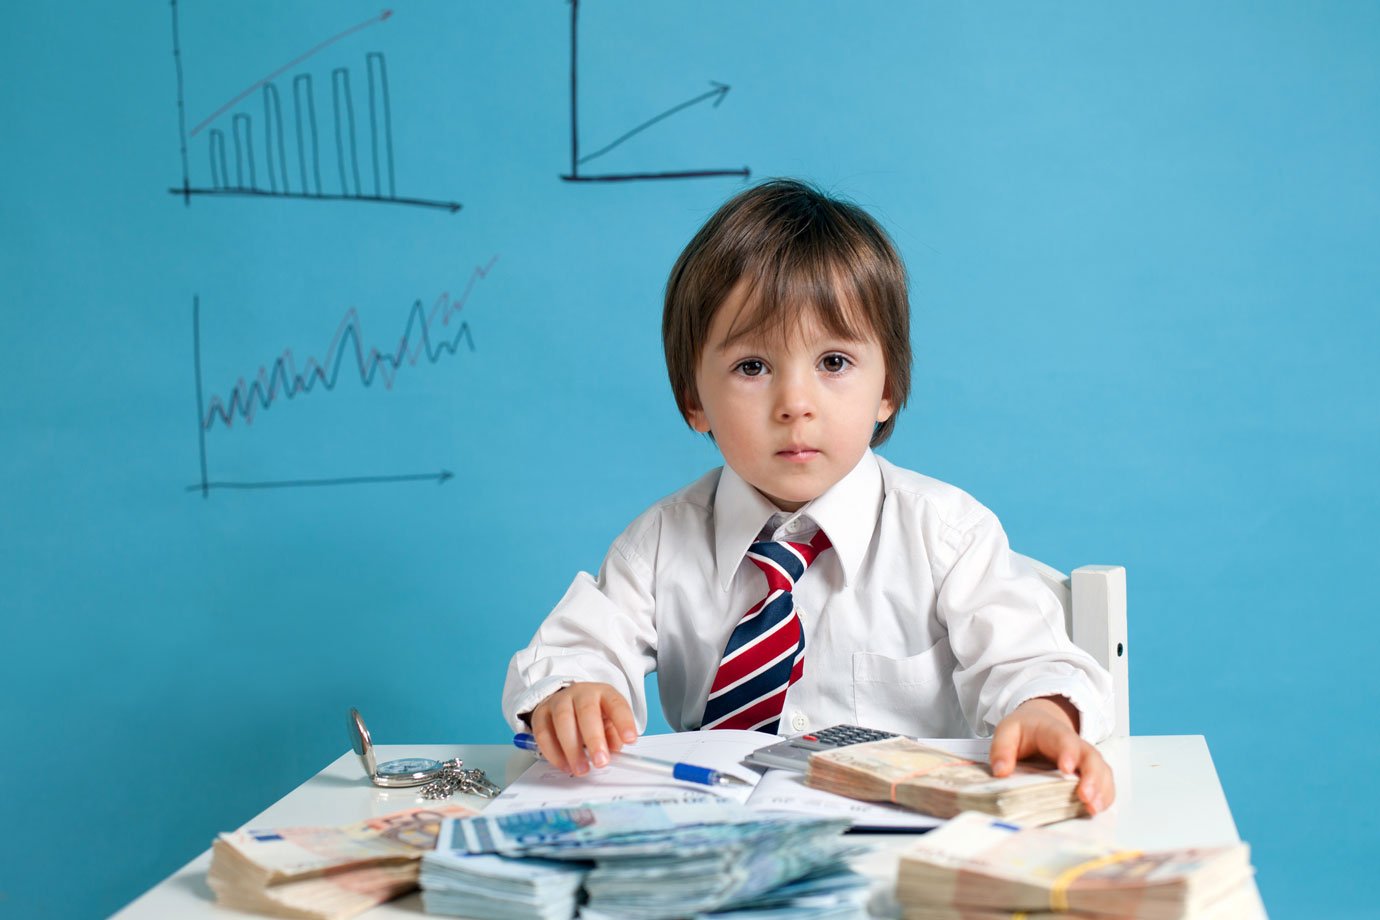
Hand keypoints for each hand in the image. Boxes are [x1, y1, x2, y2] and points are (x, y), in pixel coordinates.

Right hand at [527, 682, 637, 775]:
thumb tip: (613, 750)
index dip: (623, 722)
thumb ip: (614, 736)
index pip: (616, 704)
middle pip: (586, 711)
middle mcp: (580, 693)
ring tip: (581, 769)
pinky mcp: (541, 714)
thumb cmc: (592, 714)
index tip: (630, 740)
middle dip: (594, 739)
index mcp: (603, 693)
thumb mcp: (609, 722)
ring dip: (572, 749)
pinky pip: (543, 733)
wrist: (566, 701)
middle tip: (601, 761)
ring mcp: (558, 701)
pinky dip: (554, 753)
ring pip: (562, 720)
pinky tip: (565, 765)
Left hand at [989, 696, 1115, 814]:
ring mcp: (1085, 760)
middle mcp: (1076, 745)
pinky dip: (1104, 796)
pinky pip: (1104, 783)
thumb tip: (1000, 772)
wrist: (1040, 724)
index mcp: (1053, 731)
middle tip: (1085, 796)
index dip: (1068, 752)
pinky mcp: (1090, 773)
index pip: (1064, 739)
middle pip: (1091, 757)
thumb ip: (1001, 748)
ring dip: (1101, 790)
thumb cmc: (1025, 730)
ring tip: (1093, 808)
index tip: (1066, 768)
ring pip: (1102, 771)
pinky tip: (1097, 810)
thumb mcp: (1007, 731)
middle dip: (1091, 777)